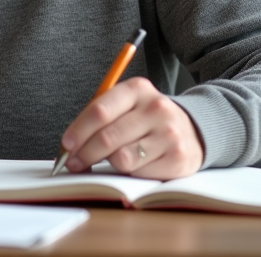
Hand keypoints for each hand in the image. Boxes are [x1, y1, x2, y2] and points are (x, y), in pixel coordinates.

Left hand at [59, 77, 202, 179]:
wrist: (194, 130)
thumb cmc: (148, 119)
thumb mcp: (128, 105)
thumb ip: (101, 118)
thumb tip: (70, 146)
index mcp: (138, 89)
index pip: (100, 110)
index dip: (78, 130)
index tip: (67, 145)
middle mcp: (156, 108)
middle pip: (107, 137)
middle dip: (84, 154)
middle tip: (74, 164)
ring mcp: (169, 134)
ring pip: (121, 158)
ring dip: (109, 164)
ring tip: (110, 160)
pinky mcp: (178, 158)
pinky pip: (139, 172)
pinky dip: (130, 173)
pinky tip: (135, 165)